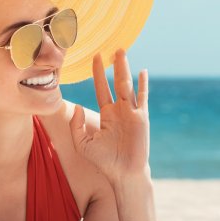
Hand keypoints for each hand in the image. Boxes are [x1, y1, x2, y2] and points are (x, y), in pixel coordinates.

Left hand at [70, 48, 150, 182]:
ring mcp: (132, 112)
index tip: (96, 56)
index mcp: (107, 114)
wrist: (123, 172)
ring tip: (122, 52)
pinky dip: (143, 84)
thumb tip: (78, 106)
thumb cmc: (104, 160)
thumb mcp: (82, 143)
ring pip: (127, 85)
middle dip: (114, 65)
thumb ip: (76, 125)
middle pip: (116, 82)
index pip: (101, 88)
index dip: (98, 73)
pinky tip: (143, 72)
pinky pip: (143, 97)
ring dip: (125, 68)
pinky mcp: (142, 117)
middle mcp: (120, 110)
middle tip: (113, 48)